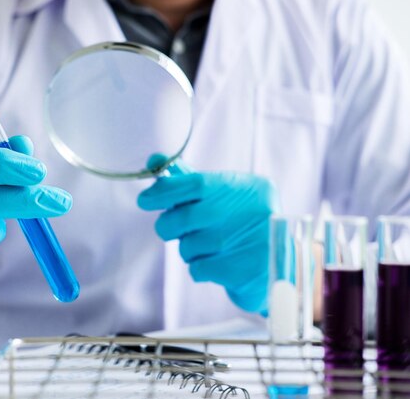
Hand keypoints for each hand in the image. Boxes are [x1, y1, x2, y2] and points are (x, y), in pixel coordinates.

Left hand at [137, 157, 278, 312]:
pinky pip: (197, 269)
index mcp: (248, 188)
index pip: (195, 183)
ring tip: (210, 248)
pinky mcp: (240, 271)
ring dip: (189, 249)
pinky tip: (219, 263)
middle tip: (171, 228)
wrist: (284, 269)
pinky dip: (201, 267)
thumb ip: (189, 180)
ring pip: (187, 246)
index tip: (145, 200)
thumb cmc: (245, 224)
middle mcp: (250, 212)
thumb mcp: (227, 196)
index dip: (164, 191)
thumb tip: (154, 159)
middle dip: (168, 225)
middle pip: (184, 217)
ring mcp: (246, 243)